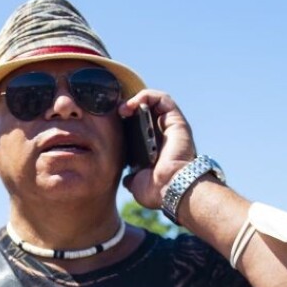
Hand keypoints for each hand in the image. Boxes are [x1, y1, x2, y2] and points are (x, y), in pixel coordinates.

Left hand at [119, 90, 196, 207]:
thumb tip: (126, 179)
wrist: (171, 188)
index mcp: (153, 149)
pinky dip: (147, 96)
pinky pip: (163, 99)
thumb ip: (131, 178)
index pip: (138, 128)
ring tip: (123, 109)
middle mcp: (163, 136)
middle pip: (145, 112)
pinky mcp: (176, 120)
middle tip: (114, 114)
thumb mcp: (137, 184)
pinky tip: (133, 105)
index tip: (109, 124)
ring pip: (154, 102)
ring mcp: (170, 127)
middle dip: (128, 108)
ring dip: (136, 100)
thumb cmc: (157, 190)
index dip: (125, 122)